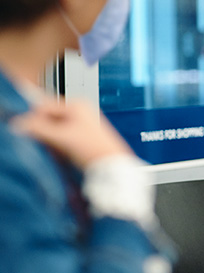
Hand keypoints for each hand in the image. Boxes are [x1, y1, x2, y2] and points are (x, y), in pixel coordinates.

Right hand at [11, 98, 132, 168]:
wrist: (114, 167)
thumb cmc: (97, 149)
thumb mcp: (63, 137)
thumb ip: (39, 129)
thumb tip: (20, 124)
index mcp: (77, 105)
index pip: (44, 106)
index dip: (32, 119)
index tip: (24, 131)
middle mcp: (80, 111)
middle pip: (48, 117)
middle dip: (41, 130)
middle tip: (41, 142)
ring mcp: (81, 124)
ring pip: (53, 129)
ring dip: (48, 139)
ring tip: (56, 150)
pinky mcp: (82, 138)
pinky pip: (61, 138)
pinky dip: (56, 145)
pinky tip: (61, 154)